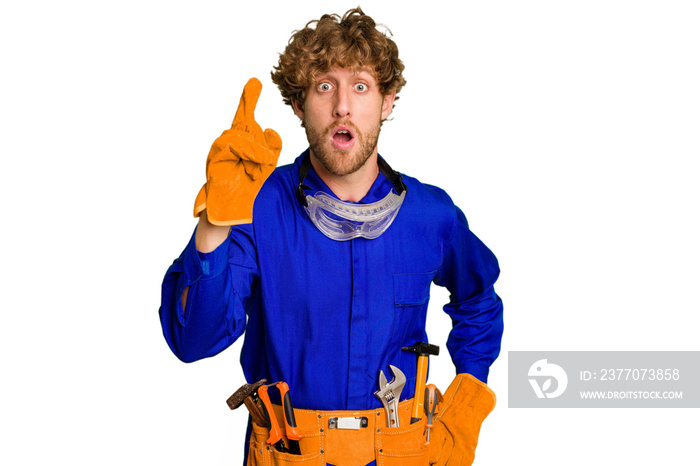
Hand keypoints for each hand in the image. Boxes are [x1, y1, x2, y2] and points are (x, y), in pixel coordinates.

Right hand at [193, 78, 281, 224]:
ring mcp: (221, 146)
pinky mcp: (215, 154)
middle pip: (250, 127)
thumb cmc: (245, 185)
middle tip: (262, 163)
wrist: (230, 205)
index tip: (255, 81)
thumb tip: (271, 130)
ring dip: (255, 151)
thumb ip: (271, 148)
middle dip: (260, 147)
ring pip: (243, 134)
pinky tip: (252, 163)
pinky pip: (234, 144)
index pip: (245, 115)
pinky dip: (246, 152)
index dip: (249, 98)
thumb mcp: (266, 165)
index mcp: (241, 140)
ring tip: (258, 165)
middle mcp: (229, 139)